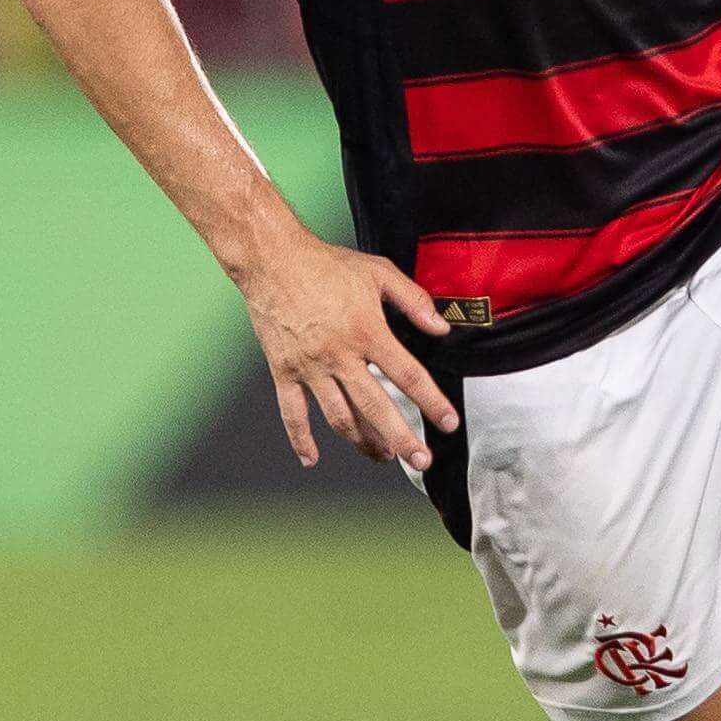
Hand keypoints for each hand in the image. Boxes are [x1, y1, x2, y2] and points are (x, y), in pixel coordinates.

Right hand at [233, 230, 461, 470]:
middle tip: (421, 460)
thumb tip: (440, 327)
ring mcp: (310, 367)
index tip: (448, 423)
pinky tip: (311, 458)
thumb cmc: (326, 264)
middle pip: (376, 407)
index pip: (407, 375)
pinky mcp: (284, 371)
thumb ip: (413, 299)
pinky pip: (292, 413)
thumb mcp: (378, 272)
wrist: (272, 260)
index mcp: (367, 331)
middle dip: (402, 438)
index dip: (431, 402)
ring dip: (363, 441)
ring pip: (339, 416)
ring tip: (382, 455)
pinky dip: (300, 439)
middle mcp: (339, 355)